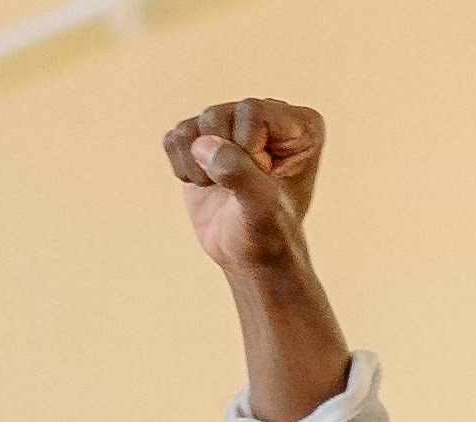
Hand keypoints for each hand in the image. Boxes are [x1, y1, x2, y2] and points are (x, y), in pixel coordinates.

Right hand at [162, 98, 323, 274]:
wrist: (249, 255)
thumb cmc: (268, 233)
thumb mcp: (262, 207)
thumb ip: (239, 173)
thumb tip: (203, 144)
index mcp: (301, 124)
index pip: (252, 112)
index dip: (246, 151)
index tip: (262, 180)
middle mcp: (267, 115)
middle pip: (217, 116)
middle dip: (219, 161)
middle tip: (236, 189)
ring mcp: (233, 124)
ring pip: (192, 127)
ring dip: (196, 167)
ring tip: (218, 188)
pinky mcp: (203, 139)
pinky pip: (175, 137)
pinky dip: (181, 166)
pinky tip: (204, 184)